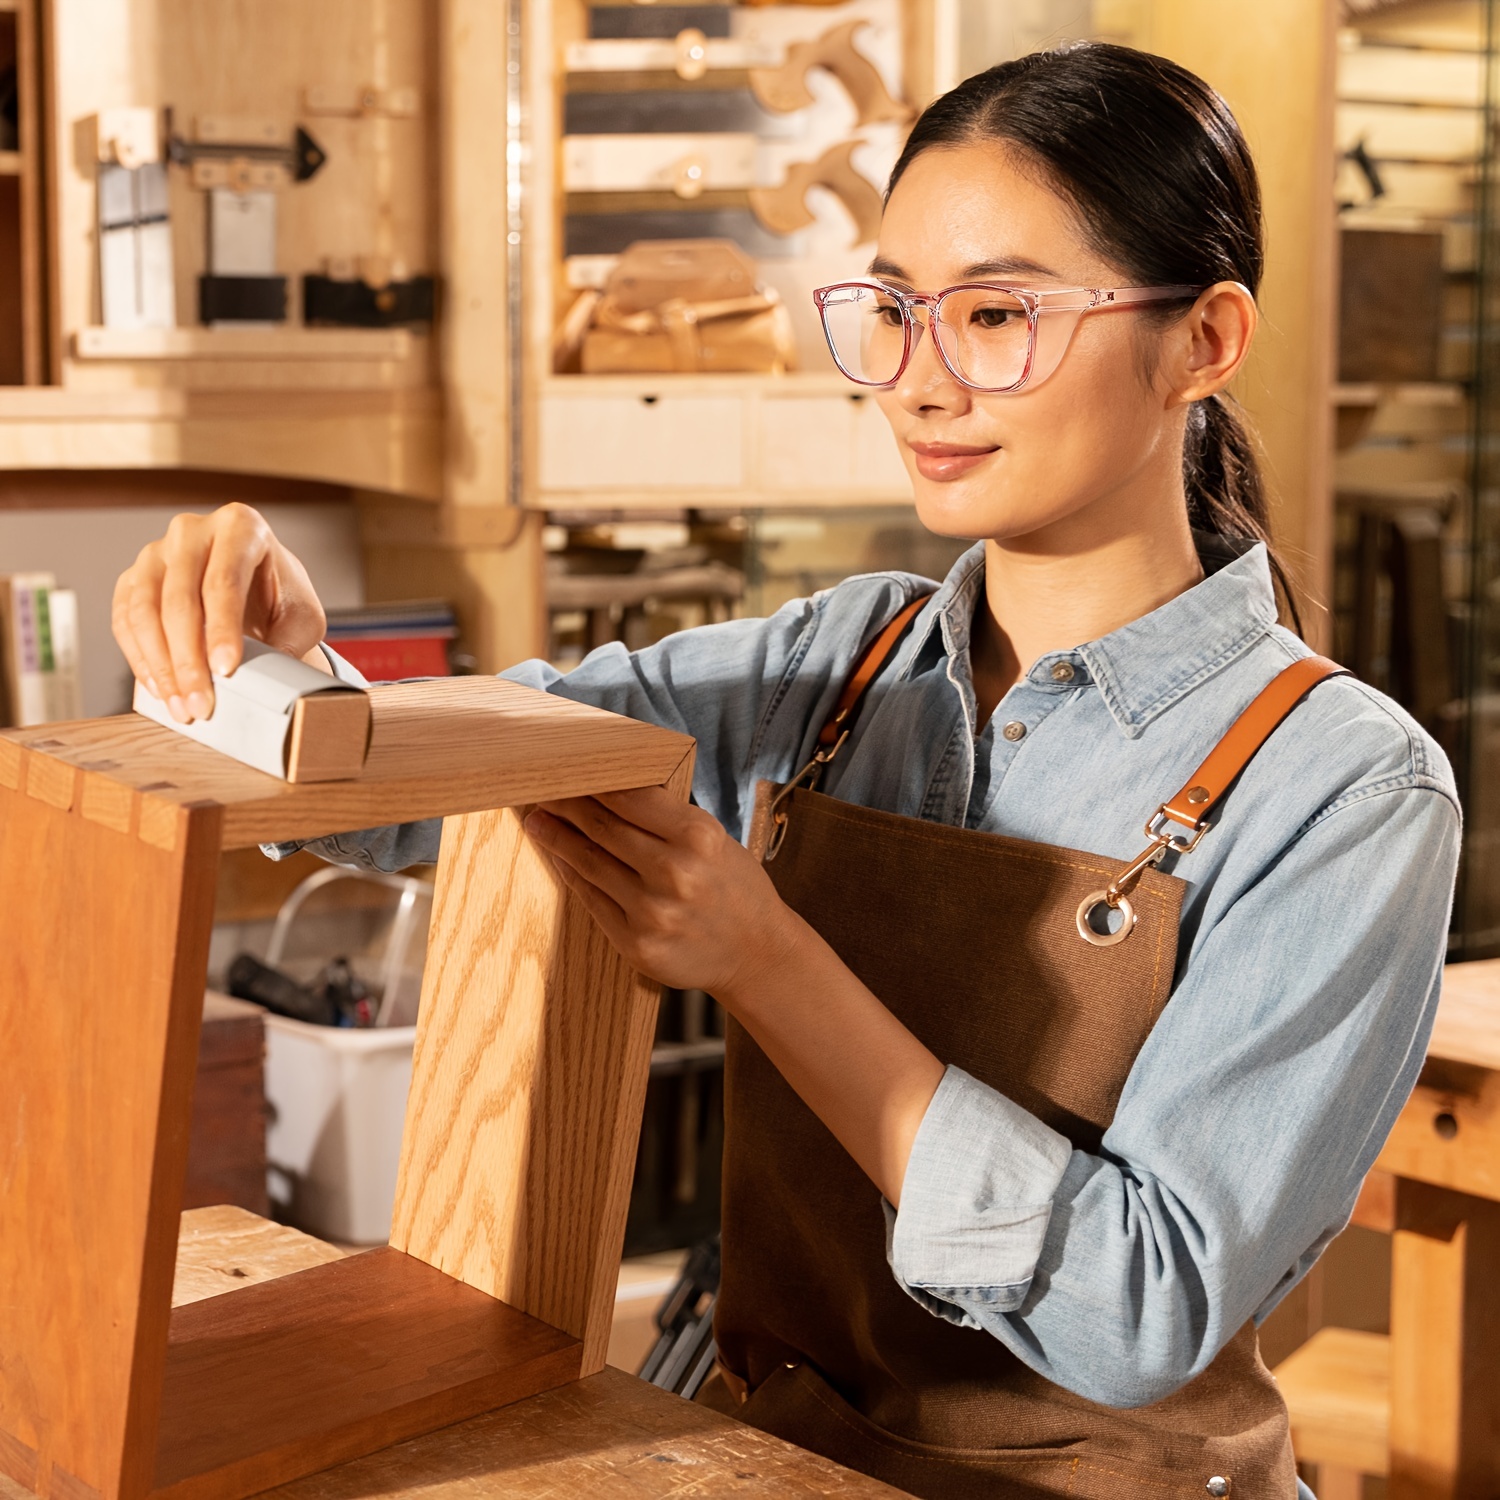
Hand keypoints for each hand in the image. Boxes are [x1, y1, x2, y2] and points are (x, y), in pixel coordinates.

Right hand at [112, 503, 326, 722]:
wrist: (257, 587)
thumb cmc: (281, 597)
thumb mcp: (302, 616)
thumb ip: (288, 642)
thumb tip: (261, 683)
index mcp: (241, 527)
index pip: (223, 582)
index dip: (222, 630)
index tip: (225, 671)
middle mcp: (192, 531)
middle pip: (179, 598)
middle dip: (188, 659)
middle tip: (200, 703)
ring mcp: (156, 552)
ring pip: (144, 610)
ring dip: (160, 665)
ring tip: (181, 706)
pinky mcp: (133, 577)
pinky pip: (124, 620)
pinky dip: (139, 658)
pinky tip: (160, 689)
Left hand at [524, 785, 799, 999]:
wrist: (756, 952)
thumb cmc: (733, 887)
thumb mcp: (714, 840)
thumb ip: (665, 819)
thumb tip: (605, 790)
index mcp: (698, 836)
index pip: (628, 797)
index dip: (592, 783)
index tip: (568, 771)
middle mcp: (674, 873)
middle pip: (602, 827)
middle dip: (566, 806)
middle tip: (541, 791)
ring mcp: (652, 912)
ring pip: (589, 863)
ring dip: (557, 839)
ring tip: (538, 822)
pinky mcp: (636, 943)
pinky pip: (592, 900)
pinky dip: (572, 876)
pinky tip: (561, 859)